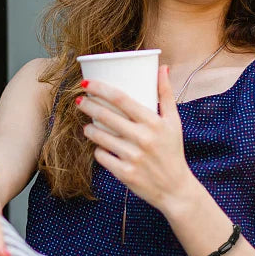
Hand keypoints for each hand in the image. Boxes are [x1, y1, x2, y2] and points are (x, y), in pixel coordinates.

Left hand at [76, 65, 195, 213]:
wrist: (175, 189)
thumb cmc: (172, 150)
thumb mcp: (173, 122)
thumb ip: (166, 94)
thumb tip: (162, 67)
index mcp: (154, 123)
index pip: (121, 99)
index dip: (100, 88)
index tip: (86, 83)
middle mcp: (142, 139)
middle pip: (106, 116)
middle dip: (88, 105)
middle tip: (79, 101)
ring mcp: (132, 157)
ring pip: (99, 136)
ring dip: (89, 128)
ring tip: (88, 125)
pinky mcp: (125, 173)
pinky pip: (101, 156)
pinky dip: (98, 150)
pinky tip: (100, 147)